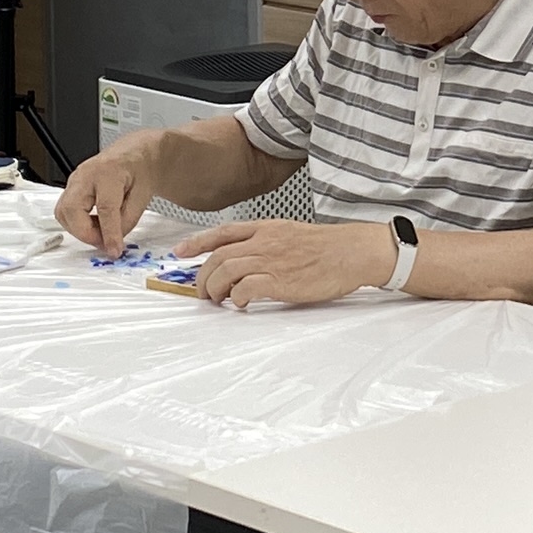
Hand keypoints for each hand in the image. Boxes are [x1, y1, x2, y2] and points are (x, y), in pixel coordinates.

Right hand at [55, 137, 162, 249]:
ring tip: (101, 232)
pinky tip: (95, 224)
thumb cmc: (139, 169)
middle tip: (104, 242)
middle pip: (72, 209)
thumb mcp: (143, 196)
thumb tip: (112, 241)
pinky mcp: (70, 188)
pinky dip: (77, 224)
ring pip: (63, 212)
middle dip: (85, 233)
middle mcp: (86, 174)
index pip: (105, 208)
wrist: (133, 155)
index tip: (114, 250)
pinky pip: (65, 211)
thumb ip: (127, 221)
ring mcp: (74, 180)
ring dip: (79, 230)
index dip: (109, 233)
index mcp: (109, 171)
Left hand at [185, 219, 398, 310]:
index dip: (196, 242)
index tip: (179, 252)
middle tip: (203, 291)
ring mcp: (270, 260)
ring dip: (215, 289)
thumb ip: (268, 243)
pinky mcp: (279, 281)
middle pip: (217, 256)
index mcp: (266, 229)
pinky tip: (242, 304)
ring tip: (219, 300)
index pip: (222, 232)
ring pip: (225, 272)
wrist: (352, 252)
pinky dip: (237, 298)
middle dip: (202, 275)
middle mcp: (263, 242)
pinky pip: (245, 289)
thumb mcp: (292, 233)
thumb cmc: (328, 247)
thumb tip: (249, 259)